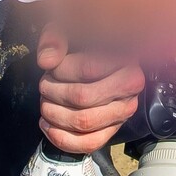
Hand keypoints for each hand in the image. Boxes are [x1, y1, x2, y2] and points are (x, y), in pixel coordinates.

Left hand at [35, 28, 144, 153]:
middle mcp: (131, 89)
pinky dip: (61, 138)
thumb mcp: (68, 31)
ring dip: (54, 114)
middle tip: (44, 85)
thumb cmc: (82, 44)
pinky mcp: (112, 131)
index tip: (52, 67)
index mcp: (126, 60)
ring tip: (45, 102)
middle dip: (53, 92)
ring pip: (83, 122)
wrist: (99, 63)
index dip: (60, 70)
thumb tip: (47, 61)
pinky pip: (88, 144)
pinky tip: (48, 125)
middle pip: (83, 98)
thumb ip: (55, 39)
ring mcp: (123, 113)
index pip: (88, 68)